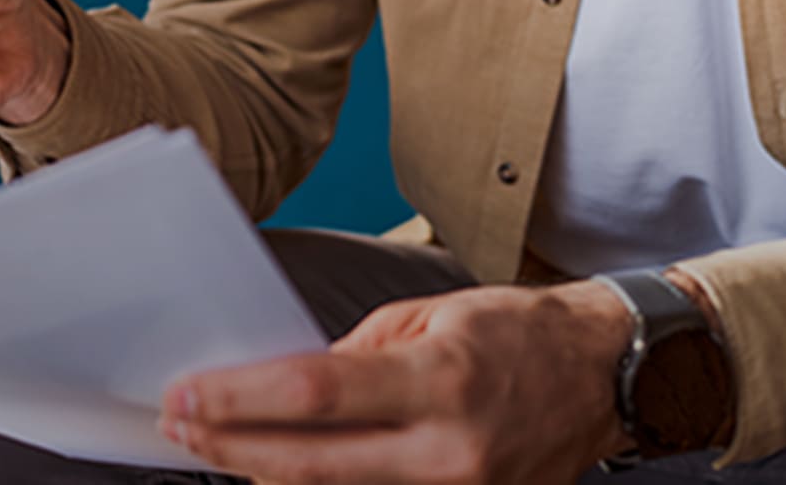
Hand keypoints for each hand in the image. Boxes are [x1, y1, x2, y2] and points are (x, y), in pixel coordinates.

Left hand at [157, 282, 634, 484]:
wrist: (603, 379)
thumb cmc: (519, 336)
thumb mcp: (432, 317)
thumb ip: (355, 356)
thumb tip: (284, 388)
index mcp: (440, 378)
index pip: (315, 394)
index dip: (240, 399)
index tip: (186, 394)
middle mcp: (449, 448)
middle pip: (311, 462)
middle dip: (232, 446)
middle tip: (181, 426)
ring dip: (269, 473)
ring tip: (225, 446)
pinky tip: (288, 469)